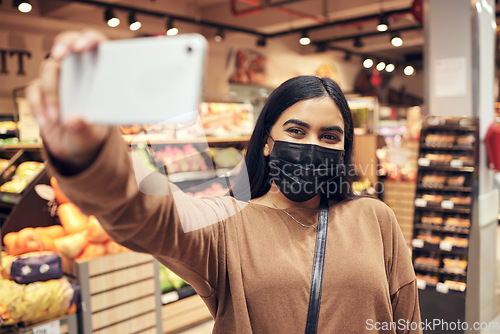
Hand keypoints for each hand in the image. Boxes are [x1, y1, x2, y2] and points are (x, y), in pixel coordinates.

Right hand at [26, 30, 111, 172]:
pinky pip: (34, 89)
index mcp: (99, 76)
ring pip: (49, 69)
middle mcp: (79, 73)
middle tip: (60, 55)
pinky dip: (38, 105)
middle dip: (64, 45)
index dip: (90, 39)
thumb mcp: (93, 136)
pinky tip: (47, 121)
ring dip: (51, 93)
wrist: (75, 149)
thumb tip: (75, 120)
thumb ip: (85, 128)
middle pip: (68, 44)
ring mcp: (59, 80)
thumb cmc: (91, 136)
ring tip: (57, 119)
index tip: (83, 46)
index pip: (97, 47)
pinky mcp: (42, 91)